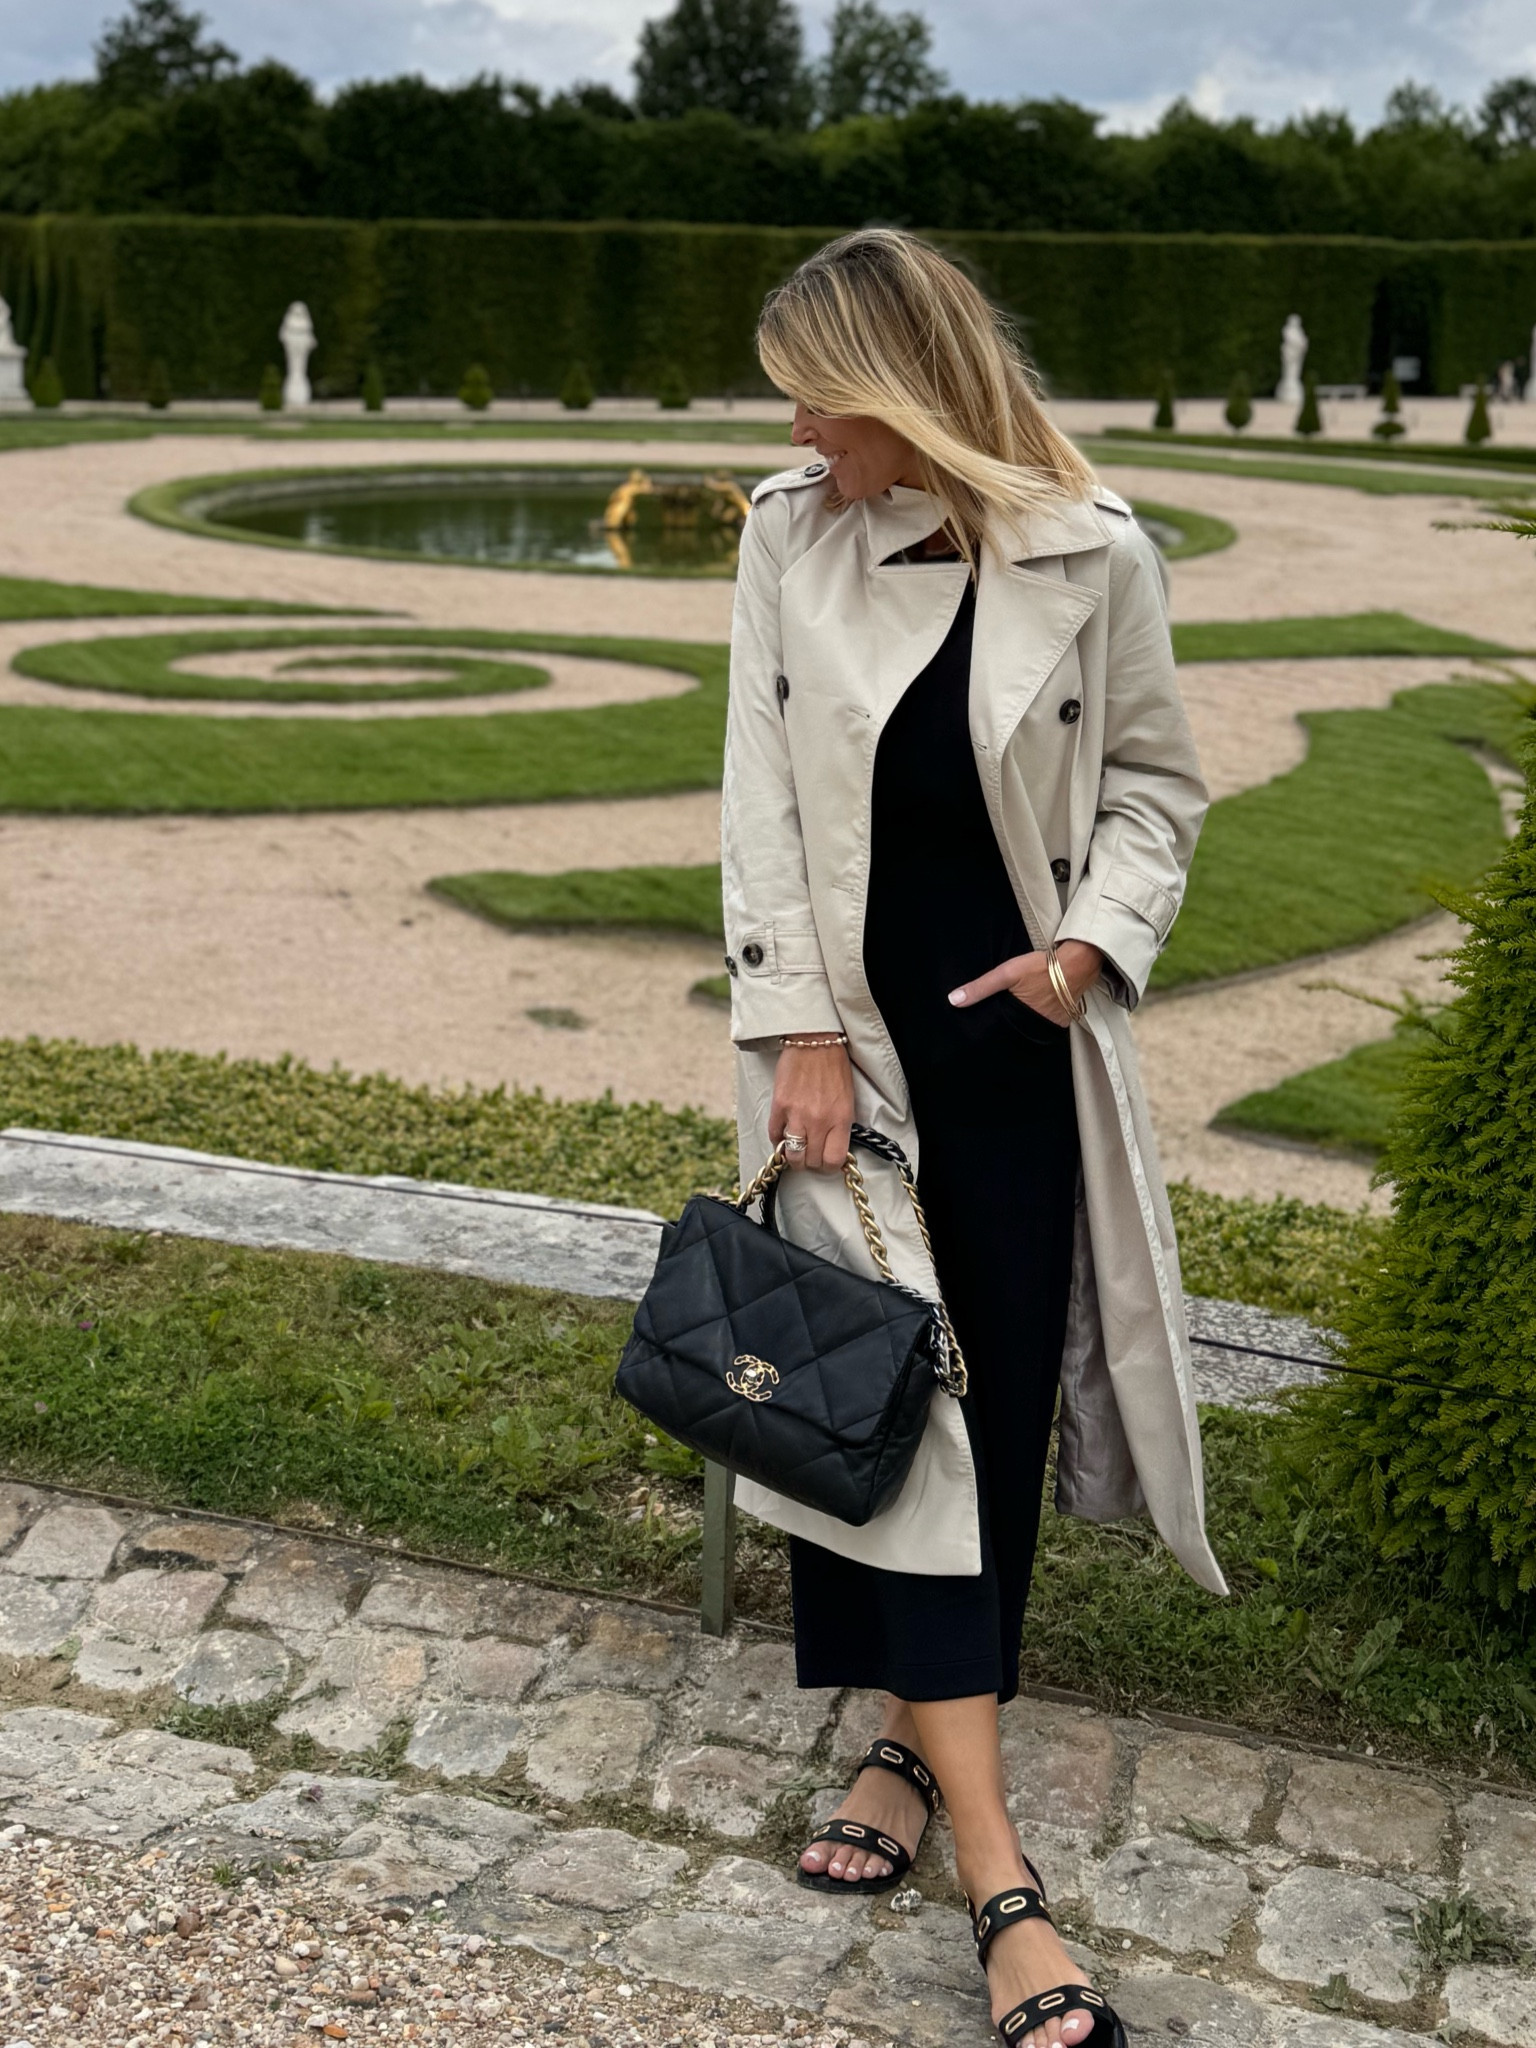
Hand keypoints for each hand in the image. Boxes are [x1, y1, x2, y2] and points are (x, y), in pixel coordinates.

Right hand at [769, 1042, 854, 1170]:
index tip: (825, 1161)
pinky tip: (782, 1134)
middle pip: (811, 1160)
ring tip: (794, 1150)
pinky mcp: (779, 1105)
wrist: (815, 1042)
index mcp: (840, 1119)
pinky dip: (777, 1139)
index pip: (833, 1159)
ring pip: (792, 1154)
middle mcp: (819, 1120)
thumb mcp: (848, 1099)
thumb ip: (840, 1125)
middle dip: (810, 1162)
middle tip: (809, 1154)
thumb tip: (831, 1145)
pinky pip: (774, 1134)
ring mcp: (797, 1114)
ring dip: (793, 1156)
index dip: (828, 1166)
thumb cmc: (834, 1067)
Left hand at [946, 940, 1102, 1025]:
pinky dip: (1042, 1016)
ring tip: (1020, 1011)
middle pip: (1018, 1029)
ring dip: (1027, 1020)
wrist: (1079, 960)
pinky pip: (1049, 1022)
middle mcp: (1039, 1025)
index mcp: (1022, 1018)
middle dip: (1010, 1025)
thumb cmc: (1042, 966)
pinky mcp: (1065, 1017)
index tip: (987, 1028)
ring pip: (1033, 1026)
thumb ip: (980, 988)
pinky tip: (1038, 1007)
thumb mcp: (1006, 973)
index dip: (995, 1028)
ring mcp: (1054, 1023)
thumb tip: (953, 1000)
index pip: (1002, 1031)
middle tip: (1003, 1017)